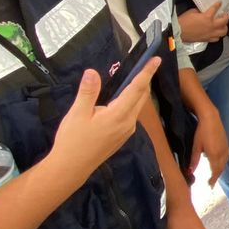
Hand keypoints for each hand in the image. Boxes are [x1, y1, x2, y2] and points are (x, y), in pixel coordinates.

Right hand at [49, 60, 160, 180]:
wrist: (71, 168)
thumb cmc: (73, 141)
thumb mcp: (77, 113)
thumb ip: (88, 92)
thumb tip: (93, 72)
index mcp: (119, 115)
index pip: (137, 89)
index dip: (147, 73)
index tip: (156, 60)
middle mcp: (128, 123)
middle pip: (141, 97)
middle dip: (145, 79)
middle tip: (147, 64)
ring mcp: (126, 131)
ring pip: (137, 106)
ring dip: (138, 91)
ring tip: (135, 77)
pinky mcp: (121, 136)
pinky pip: (131, 114)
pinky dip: (131, 101)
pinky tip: (123, 97)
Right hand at [178, 3, 228, 43]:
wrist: (178, 32)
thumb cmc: (184, 21)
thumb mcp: (192, 12)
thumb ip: (200, 11)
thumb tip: (203, 12)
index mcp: (207, 17)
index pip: (215, 8)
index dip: (218, 5)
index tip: (219, 3)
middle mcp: (211, 26)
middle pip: (224, 21)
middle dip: (225, 17)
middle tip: (224, 15)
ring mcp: (210, 34)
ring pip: (223, 31)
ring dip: (224, 27)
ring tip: (222, 25)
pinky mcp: (207, 39)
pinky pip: (217, 38)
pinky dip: (218, 35)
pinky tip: (216, 32)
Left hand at [190, 108, 228, 186]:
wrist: (211, 118)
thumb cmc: (202, 132)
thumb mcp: (196, 146)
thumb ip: (194, 160)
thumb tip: (190, 171)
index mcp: (215, 155)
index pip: (215, 171)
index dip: (212, 179)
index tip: (209, 186)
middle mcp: (222, 154)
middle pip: (221, 169)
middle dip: (216, 176)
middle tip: (211, 184)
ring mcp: (226, 149)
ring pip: (224, 164)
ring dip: (220, 170)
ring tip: (215, 175)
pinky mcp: (227, 144)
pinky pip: (226, 158)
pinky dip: (223, 164)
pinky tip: (219, 164)